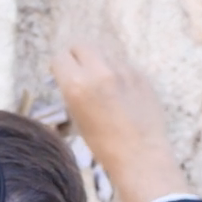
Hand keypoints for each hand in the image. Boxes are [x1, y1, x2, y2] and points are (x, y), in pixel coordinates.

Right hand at [52, 42, 190, 201]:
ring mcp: (123, 71)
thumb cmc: (104, 145)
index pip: (60, 58)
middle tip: (82, 74)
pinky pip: (124, 65)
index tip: (63, 76)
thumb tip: (72, 76)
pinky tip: (124, 94)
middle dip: (78, 58)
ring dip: (101, 64)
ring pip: (105, 54)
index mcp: (77, 85)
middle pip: (81, 46)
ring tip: (106, 87)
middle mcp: (99, 72)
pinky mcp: (141, 75)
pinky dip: (120, 74)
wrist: (140, 156)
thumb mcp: (77, 117)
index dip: (60, 68)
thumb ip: (73, 91)